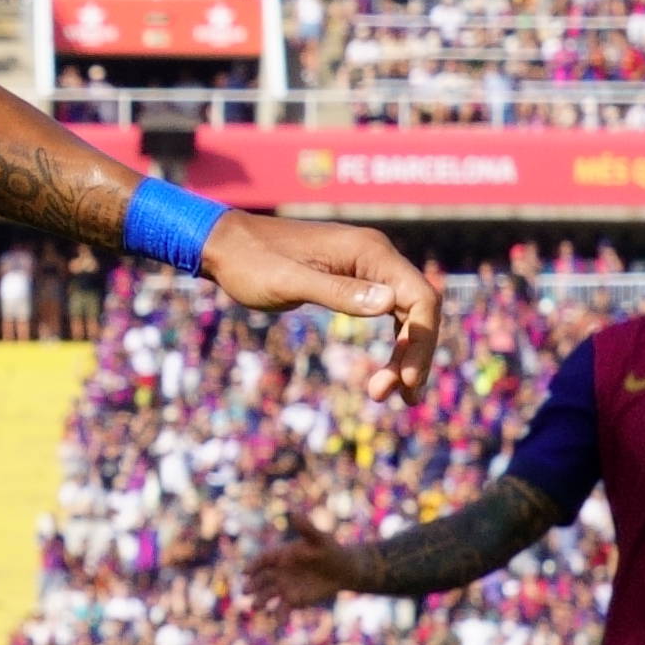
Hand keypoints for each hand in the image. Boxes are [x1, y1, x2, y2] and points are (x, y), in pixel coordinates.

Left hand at [202, 212, 447, 396]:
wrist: (225, 245)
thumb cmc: (251, 262)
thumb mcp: (288, 282)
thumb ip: (336, 292)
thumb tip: (390, 303)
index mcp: (369, 252)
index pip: (420, 298)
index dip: (420, 341)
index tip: (404, 382)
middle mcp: (376, 255)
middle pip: (419, 309)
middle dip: (414, 355)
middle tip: (402, 398)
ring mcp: (367, 267)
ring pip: (407, 314)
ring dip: (407, 354)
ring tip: (398, 396)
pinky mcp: (354, 280)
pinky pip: (390, 312)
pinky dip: (394, 342)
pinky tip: (390, 371)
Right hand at [242, 524, 358, 610]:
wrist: (344, 570)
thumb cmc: (331, 550)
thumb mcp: (320, 539)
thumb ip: (307, 529)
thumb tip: (295, 514)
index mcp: (279, 555)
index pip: (262, 560)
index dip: (253, 566)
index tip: (246, 572)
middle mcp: (277, 572)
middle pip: (260, 579)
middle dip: (252, 585)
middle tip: (247, 591)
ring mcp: (283, 587)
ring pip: (266, 595)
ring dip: (260, 601)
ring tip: (256, 607)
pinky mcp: (292, 600)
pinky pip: (282, 608)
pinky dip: (279, 615)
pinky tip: (278, 621)